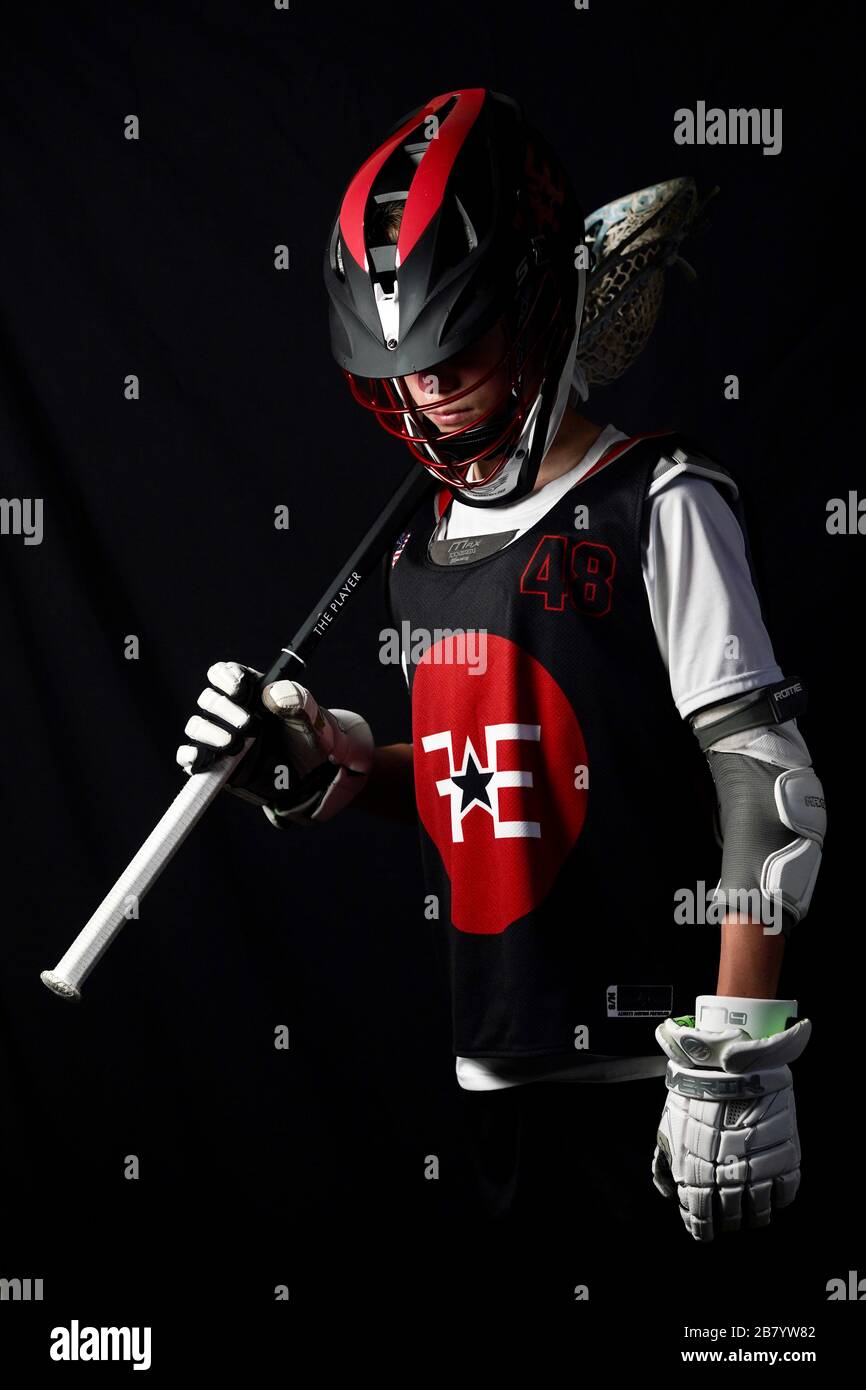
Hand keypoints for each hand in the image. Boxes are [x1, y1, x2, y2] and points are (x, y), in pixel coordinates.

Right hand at [175, 660, 372, 824]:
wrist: (315, 778)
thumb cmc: (313, 740)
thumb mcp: (314, 719)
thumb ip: (299, 702)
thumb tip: (273, 694)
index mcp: (251, 691)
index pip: (223, 673)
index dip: (226, 677)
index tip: (241, 690)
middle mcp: (231, 711)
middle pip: (209, 699)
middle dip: (224, 709)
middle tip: (249, 725)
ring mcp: (221, 736)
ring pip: (197, 726)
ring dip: (210, 733)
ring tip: (236, 744)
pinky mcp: (215, 762)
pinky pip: (189, 756)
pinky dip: (191, 757)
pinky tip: (204, 760)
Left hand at [651, 1014, 810, 1240]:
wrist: (728, 1065)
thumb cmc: (692, 1096)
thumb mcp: (667, 1128)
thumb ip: (664, 1164)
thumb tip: (667, 1192)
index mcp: (697, 1173)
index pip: (700, 1216)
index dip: (701, 1228)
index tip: (703, 1232)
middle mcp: (729, 1176)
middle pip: (730, 1215)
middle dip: (727, 1222)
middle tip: (728, 1223)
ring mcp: (760, 1166)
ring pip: (760, 1209)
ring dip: (756, 1217)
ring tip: (754, 1218)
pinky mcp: (785, 1153)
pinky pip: (787, 1189)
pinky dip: (781, 1200)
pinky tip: (775, 1199)